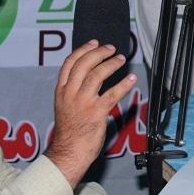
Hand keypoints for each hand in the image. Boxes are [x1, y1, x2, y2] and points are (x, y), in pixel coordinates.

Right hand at [44, 40, 135, 188]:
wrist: (68, 152)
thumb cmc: (70, 130)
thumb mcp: (64, 105)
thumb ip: (74, 90)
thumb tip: (87, 75)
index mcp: (61, 91)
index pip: (69, 63)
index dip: (83, 50)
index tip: (94, 42)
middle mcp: (70, 94)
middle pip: (84, 65)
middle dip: (99, 53)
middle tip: (111, 49)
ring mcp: (83, 102)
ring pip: (97, 75)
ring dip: (111, 64)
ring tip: (121, 59)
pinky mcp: (96, 112)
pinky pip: (112, 94)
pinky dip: (123, 85)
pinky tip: (131, 79)